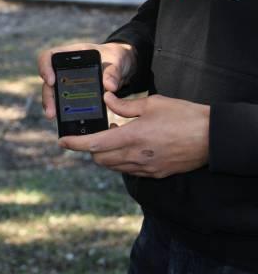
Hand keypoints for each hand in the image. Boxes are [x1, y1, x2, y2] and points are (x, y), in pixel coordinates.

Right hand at [37, 42, 135, 118]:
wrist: (120, 68)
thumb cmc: (116, 59)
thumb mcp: (118, 62)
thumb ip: (114, 72)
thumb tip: (109, 87)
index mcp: (72, 54)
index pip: (49, 56)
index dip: (45, 67)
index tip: (51, 81)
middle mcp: (64, 68)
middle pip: (48, 80)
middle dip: (48, 96)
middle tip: (51, 111)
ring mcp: (66, 81)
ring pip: (53, 93)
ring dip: (52, 106)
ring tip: (54, 117)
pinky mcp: (71, 94)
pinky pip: (63, 102)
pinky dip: (62, 111)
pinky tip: (65, 120)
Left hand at [58, 92, 209, 178]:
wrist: (213, 137)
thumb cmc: (184, 115)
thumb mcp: (152, 103)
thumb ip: (125, 105)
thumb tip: (107, 99)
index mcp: (132, 137)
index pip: (94, 144)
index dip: (74, 143)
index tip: (61, 141)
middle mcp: (136, 156)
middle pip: (100, 159)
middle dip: (92, 148)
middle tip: (99, 132)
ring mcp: (146, 168)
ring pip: (114, 166)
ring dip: (107, 154)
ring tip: (118, 136)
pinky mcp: (156, 173)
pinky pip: (130, 170)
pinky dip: (123, 160)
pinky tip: (133, 146)